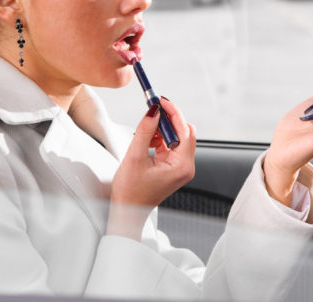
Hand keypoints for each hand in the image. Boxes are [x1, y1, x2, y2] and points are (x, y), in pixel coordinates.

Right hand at [108, 97, 195, 239]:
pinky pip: (171, 146)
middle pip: (184, 132)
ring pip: (177, 138)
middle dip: (168, 120)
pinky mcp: (173, 167)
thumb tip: (153, 111)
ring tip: (144, 133)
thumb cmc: (130, 192)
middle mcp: (185, 167)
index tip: (162, 101)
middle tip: (152, 111)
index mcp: (181, 166)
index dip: (173, 113)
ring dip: (162, 130)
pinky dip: (160, 139)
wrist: (127, 211)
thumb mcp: (134, 157)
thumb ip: (145, 131)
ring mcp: (180, 168)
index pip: (184, 130)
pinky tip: (146, 141)